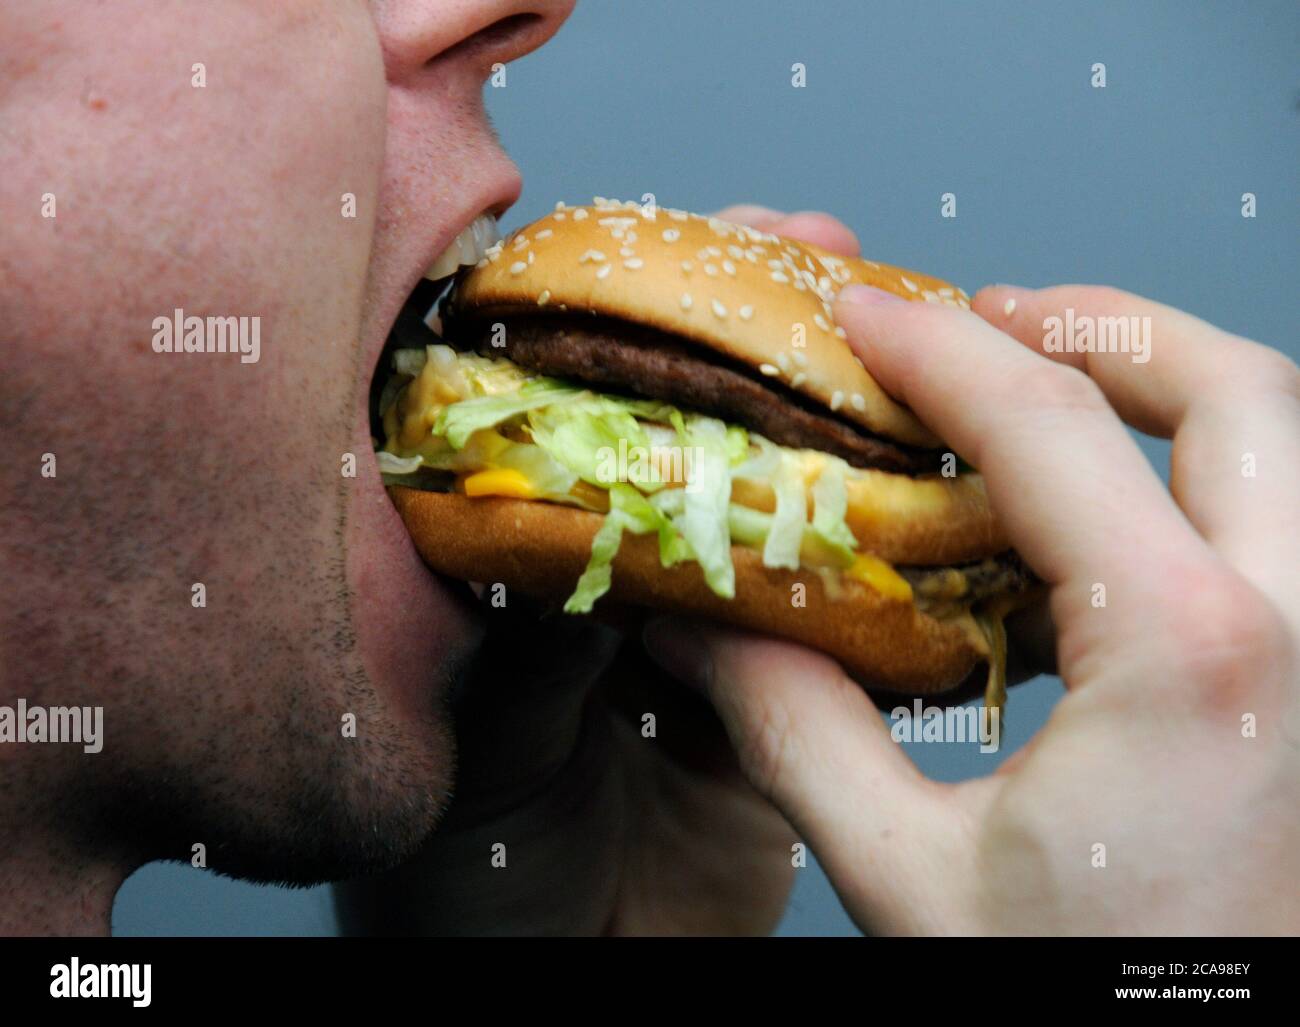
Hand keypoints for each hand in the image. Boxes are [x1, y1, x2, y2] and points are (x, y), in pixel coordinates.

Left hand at [334, 206, 862, 935]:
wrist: (557, 986)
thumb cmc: (461, 881)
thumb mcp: (474, 741)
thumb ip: (531, 631)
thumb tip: (612, 506)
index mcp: (511, 562)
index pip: (566, 406)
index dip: (626, 315)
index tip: (691, 247)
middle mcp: (610, 578)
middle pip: (686, 432)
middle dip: (753, 337)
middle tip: (817, 251)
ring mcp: (701, 635)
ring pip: (770, 508)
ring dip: (829, 428)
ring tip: (890, 335)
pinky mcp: (777, 704)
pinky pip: (831, 624)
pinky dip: (878, 564)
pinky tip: (927, 495)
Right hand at [644, 282, 1299, 933]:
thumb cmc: (1103, 1004)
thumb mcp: (916, 883)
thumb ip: (798, 737)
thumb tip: (708, 630)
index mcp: (1187, 654)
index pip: (1046, 429)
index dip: (937, 349)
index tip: (865, 314)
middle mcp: (1290, 629)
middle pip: (1235, 390)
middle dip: (1106, 325)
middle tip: (998, 316)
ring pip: (1292, 450)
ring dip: (1176, 389)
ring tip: (1065, 386)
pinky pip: (1285, 538)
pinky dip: (1206, 485)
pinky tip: (1113, 529)